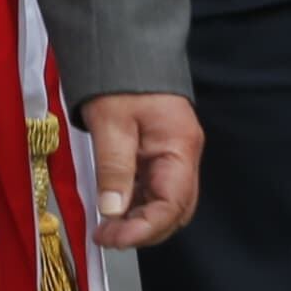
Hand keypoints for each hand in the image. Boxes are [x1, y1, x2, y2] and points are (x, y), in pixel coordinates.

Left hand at [77, 92, 201, 247]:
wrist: (127, 52)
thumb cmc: (121, 84)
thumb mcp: (111, 125)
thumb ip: (114, 169)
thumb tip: (112, 211)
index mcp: (180, 149)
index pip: (172, 204)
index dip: (143, 228)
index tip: (110, 238)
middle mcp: (184, 158)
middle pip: (177, 210)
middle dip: (145, 230)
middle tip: (105, 236)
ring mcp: (175, 158)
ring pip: (167, 204)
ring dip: (140, 221)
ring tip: (106, 227)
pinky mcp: (161, 156)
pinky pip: (155, 191)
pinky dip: (136, 207)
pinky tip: (113, 209)